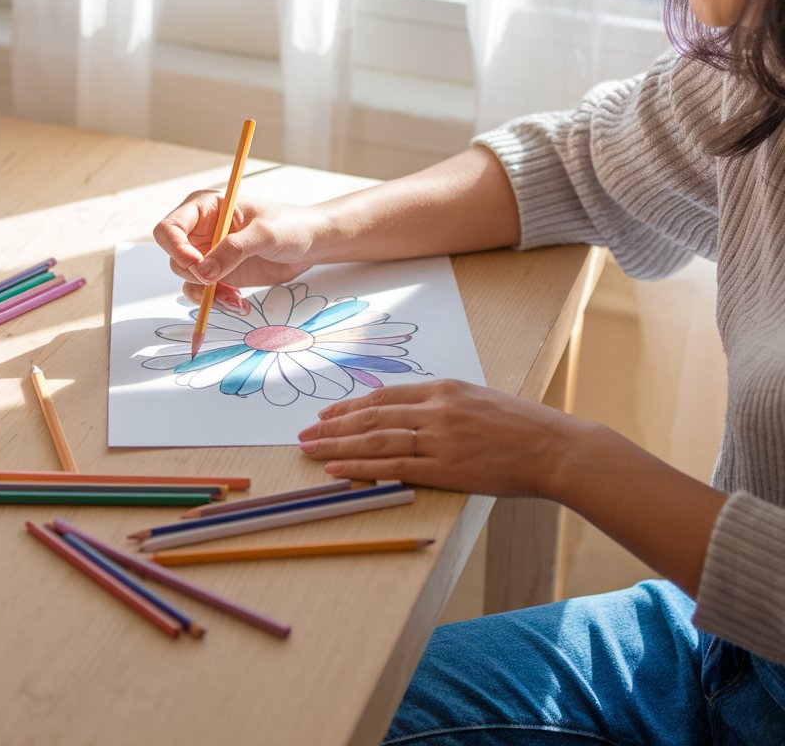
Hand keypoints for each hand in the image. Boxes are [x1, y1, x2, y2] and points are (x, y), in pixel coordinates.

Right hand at [153, 191, 323, 309]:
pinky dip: (215, 302)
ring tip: (235, 299)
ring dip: (206, 294)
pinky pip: (203, 292)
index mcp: (205, 208)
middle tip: (219, 284)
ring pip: (187, 279)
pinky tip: (238, 302)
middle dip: (194, 275)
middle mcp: (201, 230)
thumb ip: (233, 250)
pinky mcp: (219, 274)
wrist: (310, 243)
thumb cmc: (290, 226)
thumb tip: (202, 272)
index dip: (176, 249)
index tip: (197, 266)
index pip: (169, 228)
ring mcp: (208, 253)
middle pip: (175, 257)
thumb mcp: (264, 233)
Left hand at [296, 379, 579, 498]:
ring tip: (310, 450)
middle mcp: (436, 409)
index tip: (326, 415)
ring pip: (375, 441)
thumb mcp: (476, 399)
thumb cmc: (520, 425)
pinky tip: (338, 470)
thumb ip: (440, 404)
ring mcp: (439, 438)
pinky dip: (361, 469)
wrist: (554, 447)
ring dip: (337, 446)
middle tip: (305, 434)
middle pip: (371, 417)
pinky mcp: (446, 469)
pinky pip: (394, 468)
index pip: (383, 397)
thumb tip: (405, 414)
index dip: (349, 407)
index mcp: (442, 389)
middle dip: (333, 426)